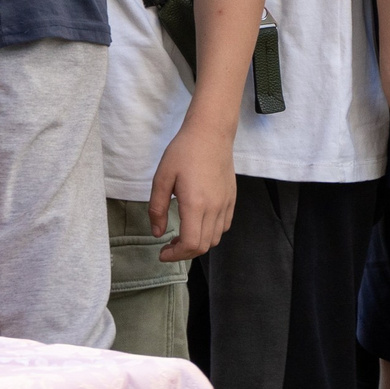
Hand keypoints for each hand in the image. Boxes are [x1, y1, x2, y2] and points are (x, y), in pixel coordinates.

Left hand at [150, 121, 236, 261]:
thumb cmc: (183, 152)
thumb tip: (157, 233)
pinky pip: (224, 225)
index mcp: (195, 204)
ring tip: (182, 236)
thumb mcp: (162, 177)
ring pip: (215, 238)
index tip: (162, 253)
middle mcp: (214, 208)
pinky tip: (199, 223)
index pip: (190, 244)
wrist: (210, 133)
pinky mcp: (232, 198)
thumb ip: (158, 208)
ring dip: (198, 243)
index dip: (175, 255)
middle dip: (184, 253)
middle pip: (203, 245)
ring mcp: (226, 204)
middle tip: (169, 246)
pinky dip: (211, 232)